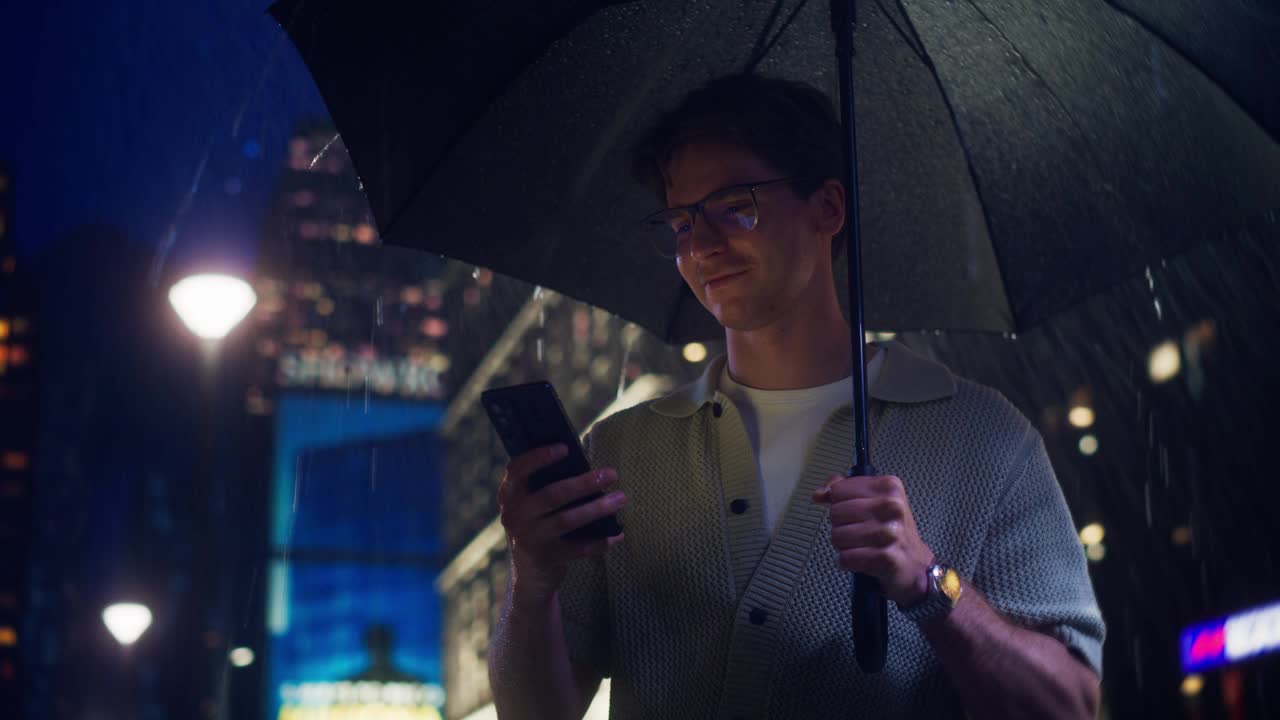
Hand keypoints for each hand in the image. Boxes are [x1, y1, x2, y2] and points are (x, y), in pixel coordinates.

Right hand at [497, 444, 625, 600]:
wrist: (528, 571)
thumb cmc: (538, 522)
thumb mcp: (531, 502)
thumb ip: (546, 483)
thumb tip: (585, 463)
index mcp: (509, 494)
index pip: (516, 470)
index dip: (538, 457)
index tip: (565, 448)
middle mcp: (514, 515)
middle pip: (552, 495)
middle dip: (585, 483)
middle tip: (612, 474)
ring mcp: (529, 538)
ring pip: (567, 520)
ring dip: (597, 508)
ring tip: (621, 498)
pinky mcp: (545, 558)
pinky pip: (577, 548)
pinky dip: (599, 542)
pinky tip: (617, 535)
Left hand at [811, 473, 932, 606]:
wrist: (916, 566)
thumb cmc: (892, 531)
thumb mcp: (875, 501)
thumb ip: (844, 490)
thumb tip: (819, 493)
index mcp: (889, 487)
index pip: (838, 490)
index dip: (839, 504)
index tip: (854, 513)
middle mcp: (892, 507)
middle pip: (835, 513)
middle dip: (840, 526)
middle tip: (859, 533)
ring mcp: (890, 533)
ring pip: (837, 536)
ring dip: (843, 546)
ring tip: (861, 547)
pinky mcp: (886, 558)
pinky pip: (845, 558)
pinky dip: (847, 562)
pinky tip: (861, 560)